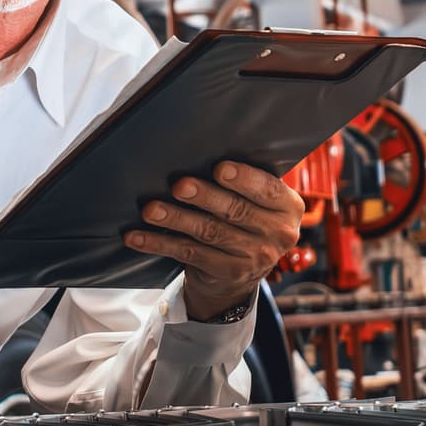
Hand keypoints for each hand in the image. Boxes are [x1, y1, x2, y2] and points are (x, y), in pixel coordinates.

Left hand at [125, 160, 302, 320]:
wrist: (240, 275)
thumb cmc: (243, 220)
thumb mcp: (256, 202)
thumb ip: (242, 181)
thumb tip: (198, 151)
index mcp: (288, 207)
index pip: (267, 189)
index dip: (244, 179)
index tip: (219, 169)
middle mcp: (278, 234)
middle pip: (235, 211)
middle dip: (204, 197)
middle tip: (179, 186)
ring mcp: (255, 258)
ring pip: (209, 232)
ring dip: (176, 219)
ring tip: (151, 209)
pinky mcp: (228, 273)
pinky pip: (189, 254)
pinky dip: (160, 243)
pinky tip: (137, 237)